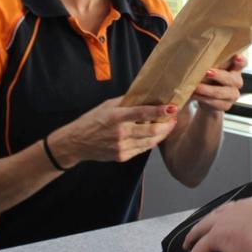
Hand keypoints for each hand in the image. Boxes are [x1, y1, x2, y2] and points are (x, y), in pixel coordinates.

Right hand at [50, 97, 178, 165]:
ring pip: (149, 142)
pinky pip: (142, 150)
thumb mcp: (106, 106)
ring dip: (162, 134)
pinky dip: (151, 142)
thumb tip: (144, 94)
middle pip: (151, 130)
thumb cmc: (91, 121)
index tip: (172, 108)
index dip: (159, 111)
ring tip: (168, 126)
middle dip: (167, 125)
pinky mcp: (121, 156)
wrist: (76, 143)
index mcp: (116, 117)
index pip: (142, 113)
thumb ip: (125, 102)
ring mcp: (121, 146)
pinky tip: (155, 136)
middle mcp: (120, 133)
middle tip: (174, 118)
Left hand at [183, 196, 251, 251]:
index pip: (240, 208)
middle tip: (202, 229)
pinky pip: (200, 250)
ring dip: (194, 236)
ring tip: (189, 244)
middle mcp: (239, 209)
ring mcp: (226, 221)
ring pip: (203, 228)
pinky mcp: (216, 237)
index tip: (229, 221)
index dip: (231, 216)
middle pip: (217, 214)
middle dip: (208, 222)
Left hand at [192, 54, 245, 113]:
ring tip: (196, 87)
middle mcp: (236, 81)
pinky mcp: (226, 105)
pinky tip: (194, 95)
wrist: (207, 98)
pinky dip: (203, 98)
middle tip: (207, 72)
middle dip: (218, 75)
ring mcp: (233, 95)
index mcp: (235, 68)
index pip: (242, 63)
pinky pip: (215, 103)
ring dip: (207, 89)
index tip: (236, 57)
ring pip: (220, 92)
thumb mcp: (211, 68)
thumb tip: (200, 56)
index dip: (241, 60)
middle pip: (230, 78)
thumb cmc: (209, 78)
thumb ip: (211, 62)